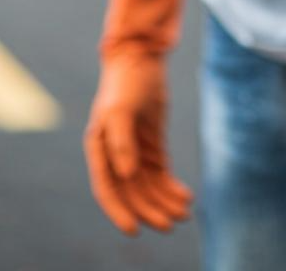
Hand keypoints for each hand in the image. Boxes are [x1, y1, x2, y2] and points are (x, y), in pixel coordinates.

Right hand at [85, 47, 191, 235]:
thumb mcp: (121, 109)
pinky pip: (161, 174)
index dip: (118, 211)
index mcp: (99, 148)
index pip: (107, 188)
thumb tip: (125, 175)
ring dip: (165, 202)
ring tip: (185, 213)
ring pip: (148, 186)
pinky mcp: (151, 144)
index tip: (134, 229)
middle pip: (132, 192)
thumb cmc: (126, 80)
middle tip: (172, 223)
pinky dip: (172, 187)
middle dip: (150, 210)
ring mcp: (134, 150)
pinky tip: (186, 196)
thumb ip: (121, 142)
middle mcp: (115, 153)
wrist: (141, 55)